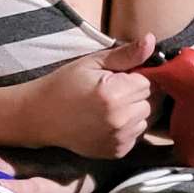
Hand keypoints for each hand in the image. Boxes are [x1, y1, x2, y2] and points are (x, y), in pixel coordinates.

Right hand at [20, 33, 157, 158]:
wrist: (41, 117)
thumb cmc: (65, 84)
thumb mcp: (92, 63)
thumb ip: (126, 54)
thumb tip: (151, 41)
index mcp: (115, 94)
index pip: (149, 82)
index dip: (137, 77)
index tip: (121, 77)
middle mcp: (120, 119)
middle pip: (152, 102)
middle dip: (139, 94)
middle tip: (115, 91)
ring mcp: (119, 138)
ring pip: (146, 120)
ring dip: (136, 112)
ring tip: (112, 106)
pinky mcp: (117, 151)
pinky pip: (136, 136)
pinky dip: (128, 128)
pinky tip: (108, 121)